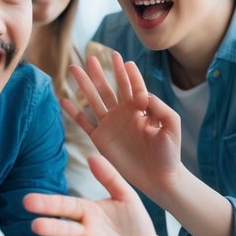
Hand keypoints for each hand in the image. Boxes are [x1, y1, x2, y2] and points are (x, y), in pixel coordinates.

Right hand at [24, 154, 162, 235]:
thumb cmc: (135, 224)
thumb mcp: (126, 197)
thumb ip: (109, 177)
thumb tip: (91, 155)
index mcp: (88, 212)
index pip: (64, 206)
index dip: (47, 204)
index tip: (27, 201)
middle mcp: (85, 232)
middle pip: (65, 229)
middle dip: (50, 228)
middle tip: (35, 226)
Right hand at [62, 52, 185, 195]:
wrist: (159, 178)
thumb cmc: (169, 152)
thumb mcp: (171, 126)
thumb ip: (160, 107)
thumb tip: (143, 94)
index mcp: (140, 107)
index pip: (131, 85)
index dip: (126, 73)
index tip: (122, 60)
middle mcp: (123, 113)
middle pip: (108, 88)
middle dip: (100, 73)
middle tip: (91, 58)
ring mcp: (110, 125)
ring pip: (94, 100)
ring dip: (84, 85)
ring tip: (74, 69)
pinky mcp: (100, 139)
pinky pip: (84, 122)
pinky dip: (73, 111)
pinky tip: (64, 98)